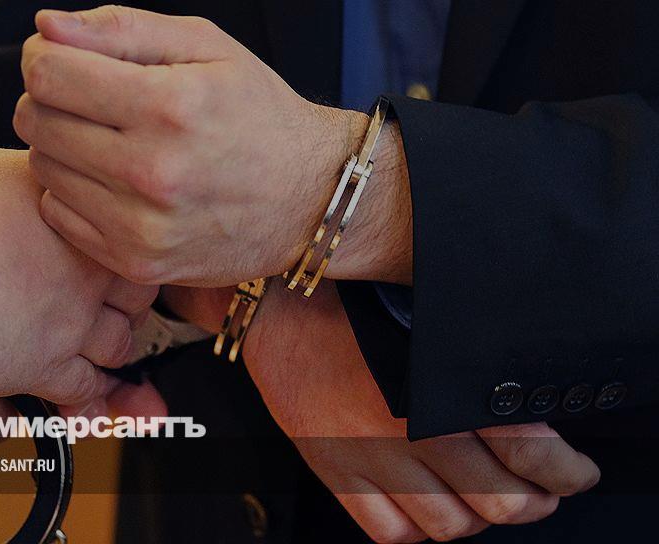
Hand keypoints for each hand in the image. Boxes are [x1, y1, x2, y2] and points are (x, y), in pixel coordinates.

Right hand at [0, 142, 158, 404]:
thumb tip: (2, 170)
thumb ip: (0, 168)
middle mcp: (83, 265)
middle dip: (131, 299)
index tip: (108, 249)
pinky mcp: (50, 366)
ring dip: (114, 347)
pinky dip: (88, 396)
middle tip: (121, 303)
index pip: (120, 225)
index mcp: (71, 213)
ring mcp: (73, 319)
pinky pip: (86, 388)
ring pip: (120, 342)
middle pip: (137, 287)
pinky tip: (82, 395)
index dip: (118, 240)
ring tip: (105, 347)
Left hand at [15, 6, 411, 285]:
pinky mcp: (136, 262)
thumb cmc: (256, 113)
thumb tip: (45, 27)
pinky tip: (113, 181)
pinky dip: (73, 192)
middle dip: (50, 99)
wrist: (309, 199)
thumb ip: (121, 28)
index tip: (64, 58)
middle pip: (36, 122)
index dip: (44, 57)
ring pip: (42, 168)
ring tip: (107, 140)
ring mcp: (141, 227)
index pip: (48, 75)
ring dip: (61, 146)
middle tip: (88, 99)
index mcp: (169, 106)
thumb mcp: (206, 47)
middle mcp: (151, 172)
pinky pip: (58, 214)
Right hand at [240, 282, 598, 541]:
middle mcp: (406, 429)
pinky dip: (416, 530)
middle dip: (532, 502)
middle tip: (540, 492)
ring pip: (447, 525)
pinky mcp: (333, 470)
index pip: (529, 451)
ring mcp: (367, 456)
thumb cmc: (350, 301)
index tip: (574, 473)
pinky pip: (387, 530)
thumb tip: (526, 405)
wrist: (278, 304)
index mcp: (439, 384)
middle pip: (497, 501)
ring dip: (477, 519)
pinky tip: (423, 507)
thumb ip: (474, 361)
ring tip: (482, 500)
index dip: (566, 472)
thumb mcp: (425, 318)